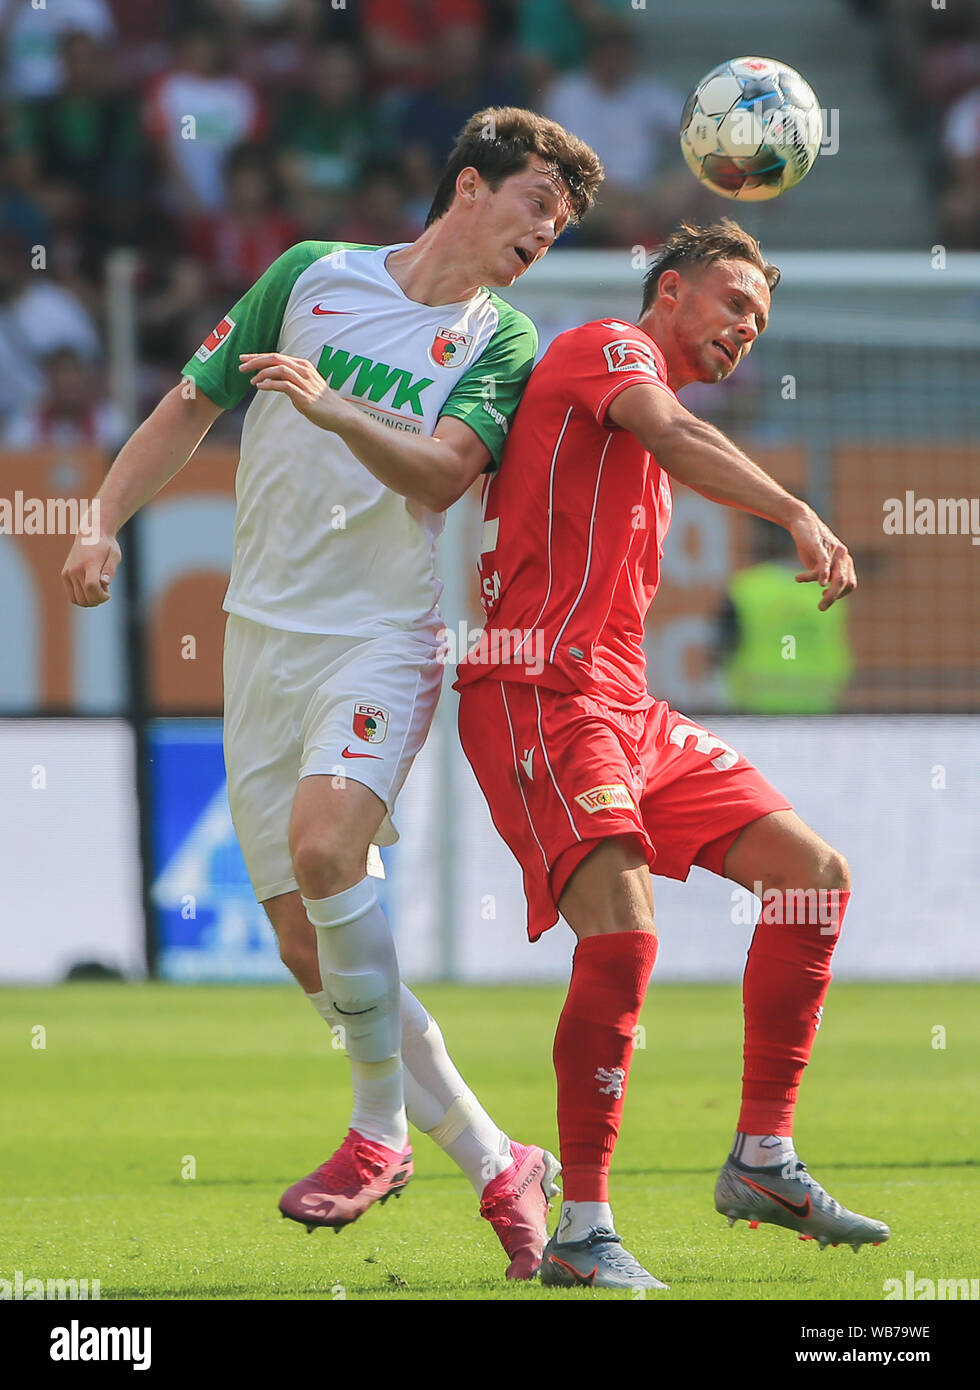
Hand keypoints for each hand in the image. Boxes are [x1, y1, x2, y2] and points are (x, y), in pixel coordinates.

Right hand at [61, 532, 120, 606]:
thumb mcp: (115, 555)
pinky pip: (72, 596)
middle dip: (98, 600)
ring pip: (77, 599)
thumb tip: (105, 583)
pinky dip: (82, 598)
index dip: (101, 596)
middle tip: (105, 591)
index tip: (108, 593)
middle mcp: (75, 569)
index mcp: (89, 563)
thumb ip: (110, 569)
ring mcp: (68, 573)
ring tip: (98, 589)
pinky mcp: (64, 575)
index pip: (92, 586)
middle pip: (85, 597)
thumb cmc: (106, 546)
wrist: (90, 534)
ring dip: (90, 601)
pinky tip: (90, 590)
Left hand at [238, 353, 354, 430]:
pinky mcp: (303, 395)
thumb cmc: (321, 402)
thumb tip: (272, 381)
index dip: (258, 357)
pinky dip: (269, 384)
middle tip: (241, 366)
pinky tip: (260, 387)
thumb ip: (290, 381)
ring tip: (251, 380)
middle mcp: (303, 370)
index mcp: (303, 366)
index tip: (244, 359)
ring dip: (262, 373)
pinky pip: (283, 385)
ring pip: (278, 370)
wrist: (339, 415)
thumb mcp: (304, 386)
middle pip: (275, 359)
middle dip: (256, 361)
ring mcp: (304, 382)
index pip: (276, 356)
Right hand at [789, 507, 856, 610]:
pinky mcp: (820, 547)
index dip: (841, 594)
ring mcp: (833, 552)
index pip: (850, 583)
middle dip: (834, 598)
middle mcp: (843, 557)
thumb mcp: (819, 560)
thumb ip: (825, 572)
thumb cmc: (810, 543)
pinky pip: (825, 564)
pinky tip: (819, 584)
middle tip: (821, 608)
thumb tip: (826, 587)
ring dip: (830, 595)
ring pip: (837, 578)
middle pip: (845, 583)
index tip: (825, 597)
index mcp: (844, 561)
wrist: (801, 521)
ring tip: (819, 604)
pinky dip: (823, 576)